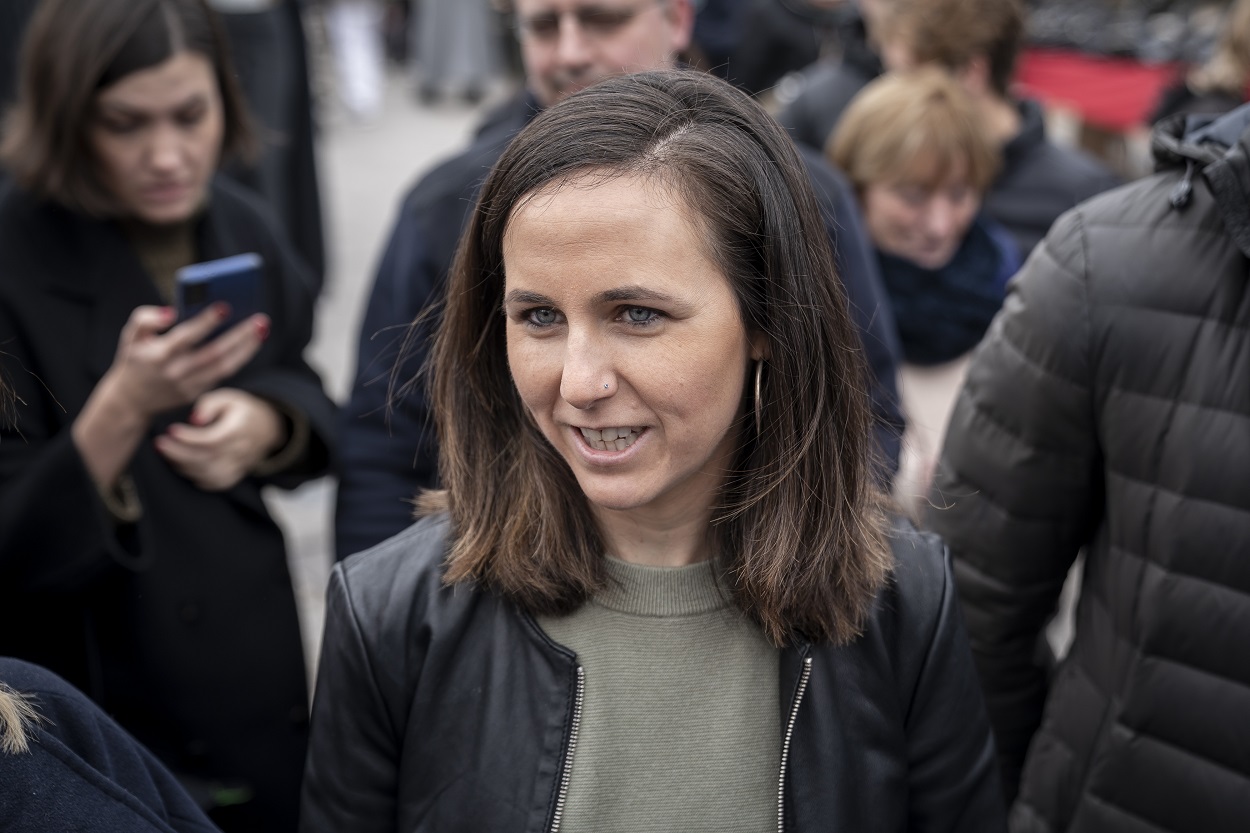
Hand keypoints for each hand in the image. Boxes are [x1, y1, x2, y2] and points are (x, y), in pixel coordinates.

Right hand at [104, 304, 269, 422]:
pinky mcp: (197, 393)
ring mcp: (188, 386)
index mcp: (159, 355)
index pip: (186, 337)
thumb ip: (144, 319)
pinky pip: (223, 374)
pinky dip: (239, 358)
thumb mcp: (130, 337)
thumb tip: (172, 312)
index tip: (225, 307)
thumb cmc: (135, 359)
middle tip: (261, 319)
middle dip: (240, 336)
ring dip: (247, 349)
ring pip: (225, 367)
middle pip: (214, 353)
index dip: (205, 322)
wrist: (131, 400)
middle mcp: (176, 372)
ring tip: (262, 330)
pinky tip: (251, 342)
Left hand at [154, 388, 286, 490]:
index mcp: (241, 429)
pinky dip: (193, 475)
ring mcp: (238, 467)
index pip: (214, 439)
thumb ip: (209, 404)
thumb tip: (194, 420)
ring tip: (165, 451)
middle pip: (207, 458)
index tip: (171, 430)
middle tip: (159, 443)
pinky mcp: (233, 476)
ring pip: (207, 473)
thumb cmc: (241, 410)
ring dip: (182, 465)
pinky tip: (180, 463)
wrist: (267, 428)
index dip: (190, 438)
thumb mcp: (227, 397)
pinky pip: (211, 482)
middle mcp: (241, 451)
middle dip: (179, 453)